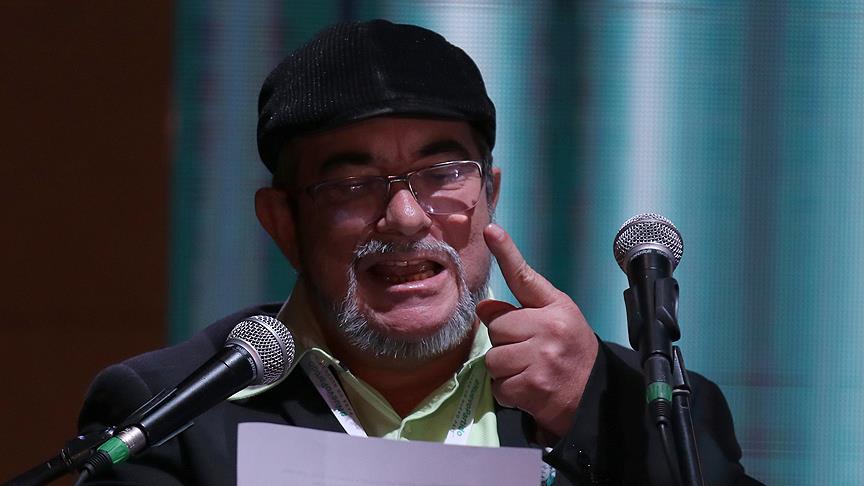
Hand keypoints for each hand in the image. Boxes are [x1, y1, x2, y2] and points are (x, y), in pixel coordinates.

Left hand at [476, 223, 598, 442]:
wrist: (595, 398)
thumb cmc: (571, 354)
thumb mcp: (556, 323)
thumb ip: (522, 310)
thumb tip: (484, 307)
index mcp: (557, 307)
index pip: (525, 277)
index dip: (506, 252)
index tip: (490, 230)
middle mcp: (550, 329)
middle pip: (497, 326)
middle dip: (505, 341)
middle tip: (528, 352)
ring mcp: (542, 359)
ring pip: (493, 358)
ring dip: (504, 369)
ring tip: (528, 371)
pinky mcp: (533, 387)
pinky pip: (498, 385)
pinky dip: (508, 391)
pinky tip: (527, 389)